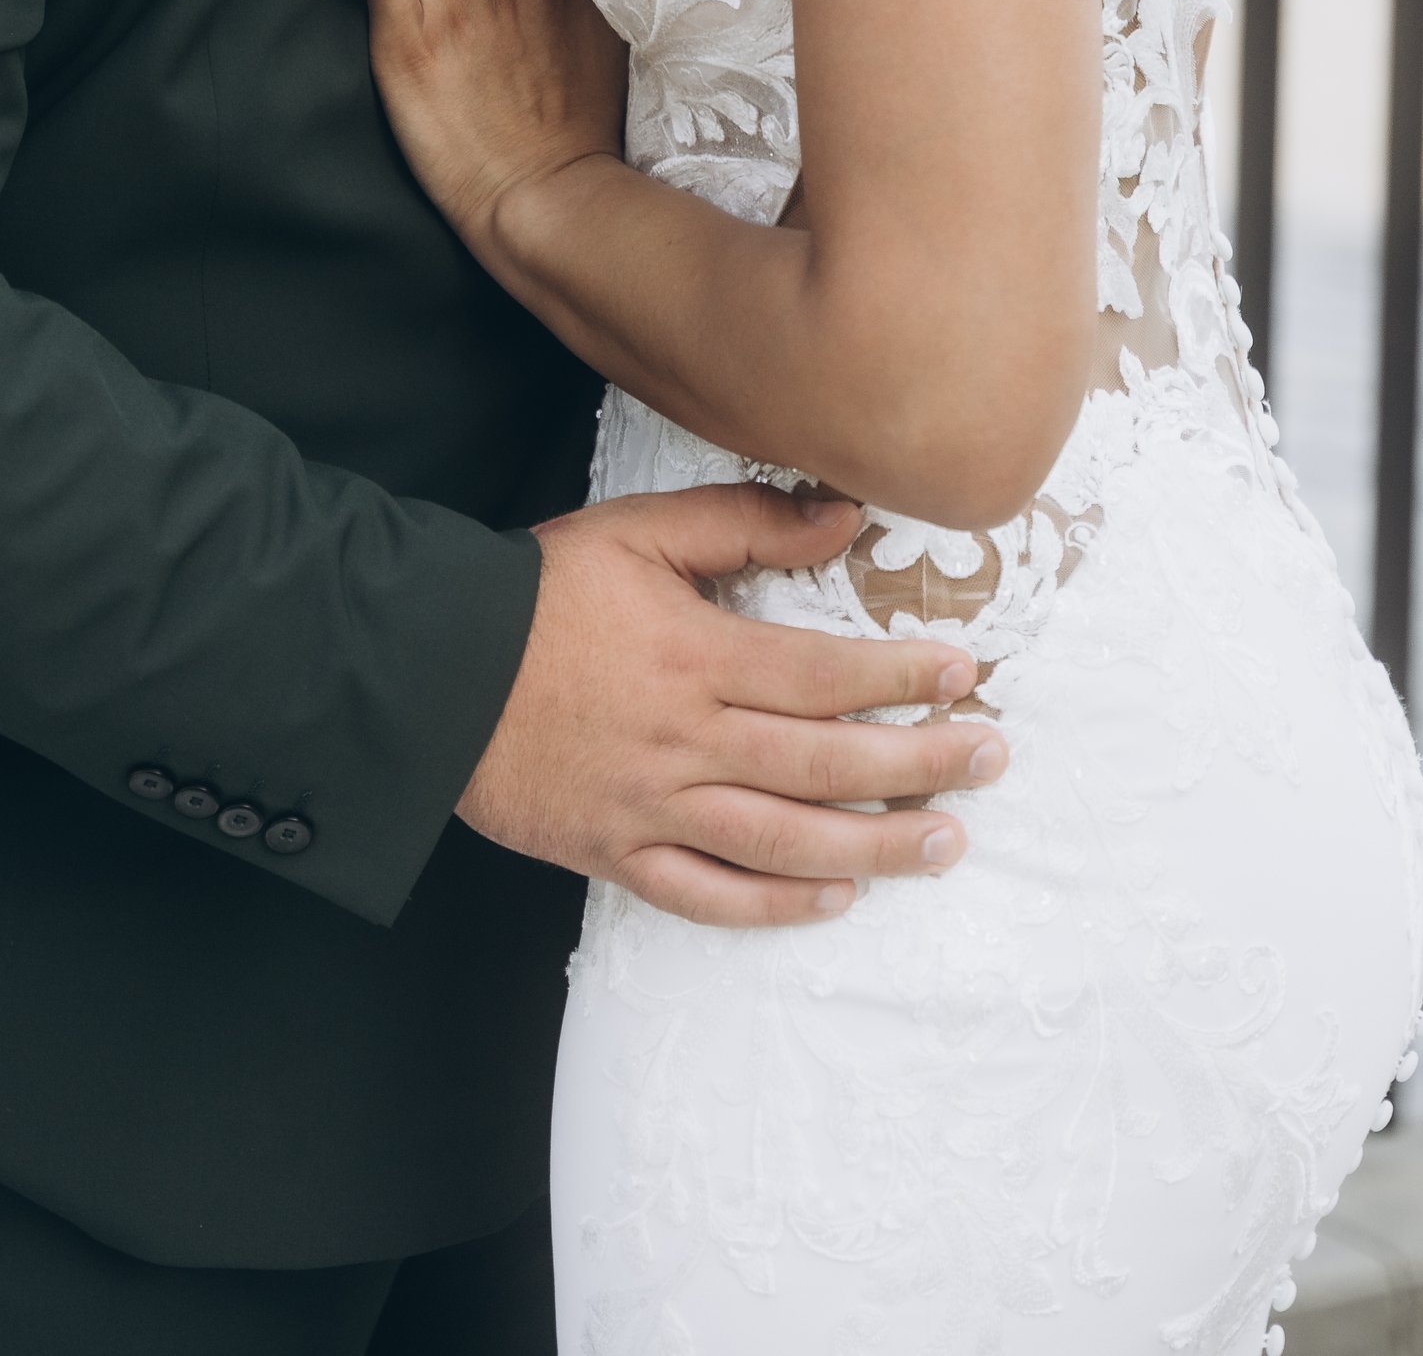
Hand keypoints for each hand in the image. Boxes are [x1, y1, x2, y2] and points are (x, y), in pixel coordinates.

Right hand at [461, 484, 1006, 925]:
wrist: (431, 669)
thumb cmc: (539, 592)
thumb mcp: (639, 531)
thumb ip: (743, 522)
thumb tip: (842, 515)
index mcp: (697, 656)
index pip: (824, 675)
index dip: (902, 677)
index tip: (965, 674)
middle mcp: (687, 740)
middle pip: (824, 763)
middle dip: (919, 763)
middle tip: (991, 760)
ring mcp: (653, 806)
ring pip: (783, 842)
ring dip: (873, 847)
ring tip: (943, 842)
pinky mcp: (616, 853)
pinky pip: (707, 894)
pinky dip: (775, 907)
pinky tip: (833, 900)